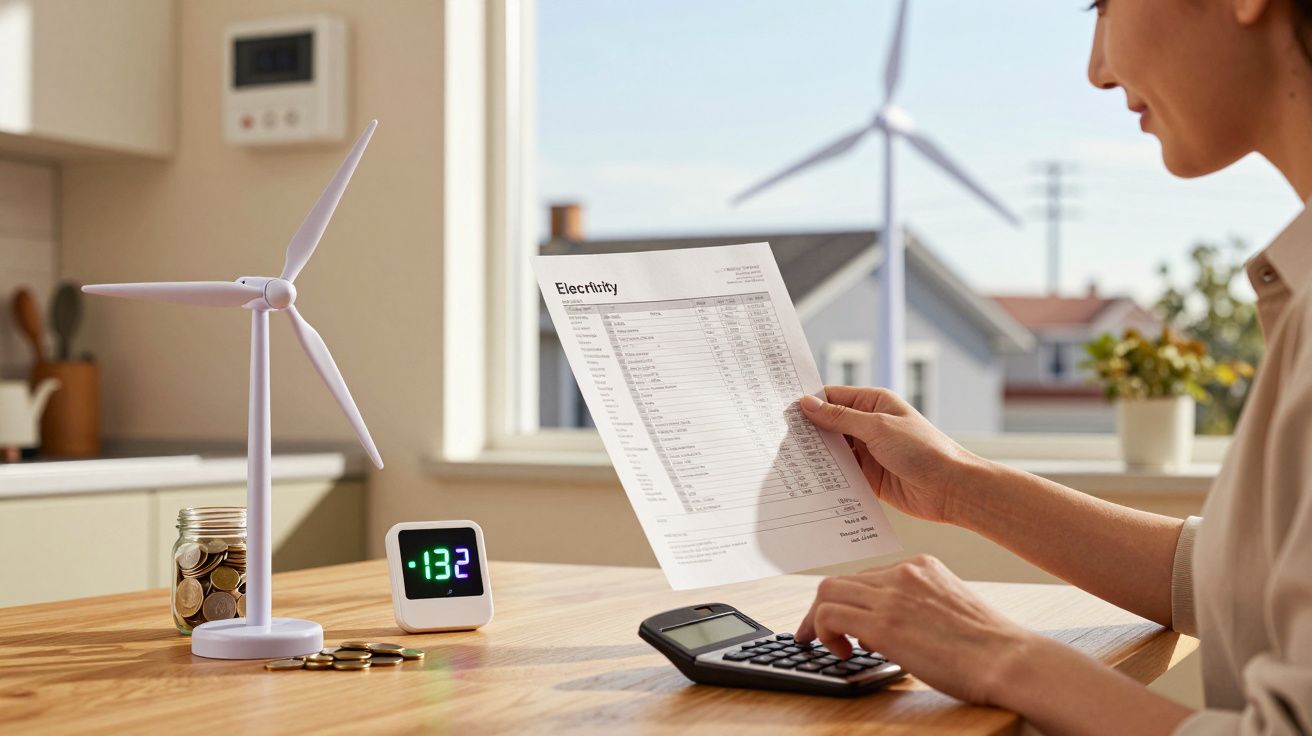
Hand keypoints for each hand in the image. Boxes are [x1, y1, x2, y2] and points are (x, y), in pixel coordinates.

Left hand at [795, 555, 1037, 705]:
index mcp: (921, 567)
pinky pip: (828, 615)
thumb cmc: (988, 646)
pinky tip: (841, 652)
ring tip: (827, 645)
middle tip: (817, 634)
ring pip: (827, 592)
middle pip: (839, 581)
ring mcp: (891, 595)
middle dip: (822, 609)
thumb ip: (914, 608)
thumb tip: (878, 630)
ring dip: (818, 621)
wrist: (1008, 659)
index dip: (849, 601)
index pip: (866, 576)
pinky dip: (823, 632)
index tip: (842, 623)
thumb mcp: (948, 609)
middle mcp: (903, 573)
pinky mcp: (883, 623)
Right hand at [799, 386, 985, 523]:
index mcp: (874, 403)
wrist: (951, 489)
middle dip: (808, 431)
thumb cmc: (924, 449)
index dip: (809, 403)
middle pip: (829, 425)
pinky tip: (808, 480)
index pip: (833, 398)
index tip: (783, 411)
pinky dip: (827, 476)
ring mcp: (868, 452)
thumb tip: (808, 404)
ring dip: (816, 456)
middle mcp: (868, 426)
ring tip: (786, 459)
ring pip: (833, 451)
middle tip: (778, 437)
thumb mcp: (878, 428)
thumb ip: (840, 418)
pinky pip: (841, 474)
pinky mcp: (868, 477)